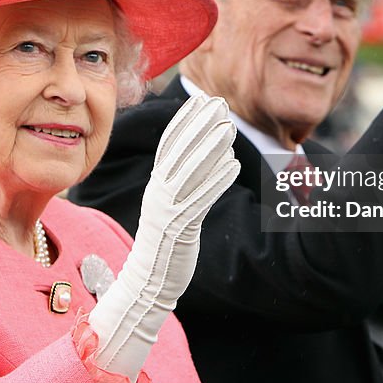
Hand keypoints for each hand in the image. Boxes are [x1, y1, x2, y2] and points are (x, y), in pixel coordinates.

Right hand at [88, 94, 239, 380]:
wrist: (148, 282)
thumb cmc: (165, 243)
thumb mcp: (170, 207)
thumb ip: (182, 183)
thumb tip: (202, 156)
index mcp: (156, 186)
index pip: (168, 145)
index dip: (184, 120)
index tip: (200, 100)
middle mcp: (158, 193)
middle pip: (179, 152)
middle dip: (199, 125)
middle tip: (219, 104)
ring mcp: (167, 210)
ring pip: (189, 172)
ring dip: (210, 148)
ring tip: (229, 127)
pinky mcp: (179, 229)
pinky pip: (200, 200)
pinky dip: (216, 181)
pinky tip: (234, 166)